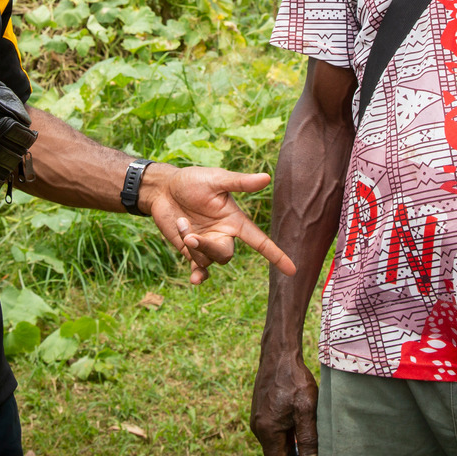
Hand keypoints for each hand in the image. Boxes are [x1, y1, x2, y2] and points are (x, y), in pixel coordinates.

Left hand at [145, 166, 296, 283]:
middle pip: (226, 255)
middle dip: (208, 248)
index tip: (292, 271)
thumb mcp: (216, 180)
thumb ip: (240, 183)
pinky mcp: (189, 250)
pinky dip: (198, 275)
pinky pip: (199, 269)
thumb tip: (266, 178)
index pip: (260, 241)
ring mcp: (206, 244)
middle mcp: (223, 235)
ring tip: (180, 222)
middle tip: (189, 235)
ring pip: (207, 260)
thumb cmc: (192, 180)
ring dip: (191, 245)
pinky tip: (194, 279)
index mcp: (234, 220)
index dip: (276, 255)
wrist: (164, 189)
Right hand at [251, 349, 318, 454]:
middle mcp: (258, 428)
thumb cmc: (294, 380)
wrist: (279, 353)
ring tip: (307, 434)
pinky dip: (286, 432)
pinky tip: (299, 423)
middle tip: (312, 447)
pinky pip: (273, 430)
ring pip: (276, 441)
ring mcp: (258, 419)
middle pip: (276, 452)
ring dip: (291, 443)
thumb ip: (308, 439)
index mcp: (267, 431)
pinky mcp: (261, 411)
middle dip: (293, 453)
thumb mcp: (306, 410)